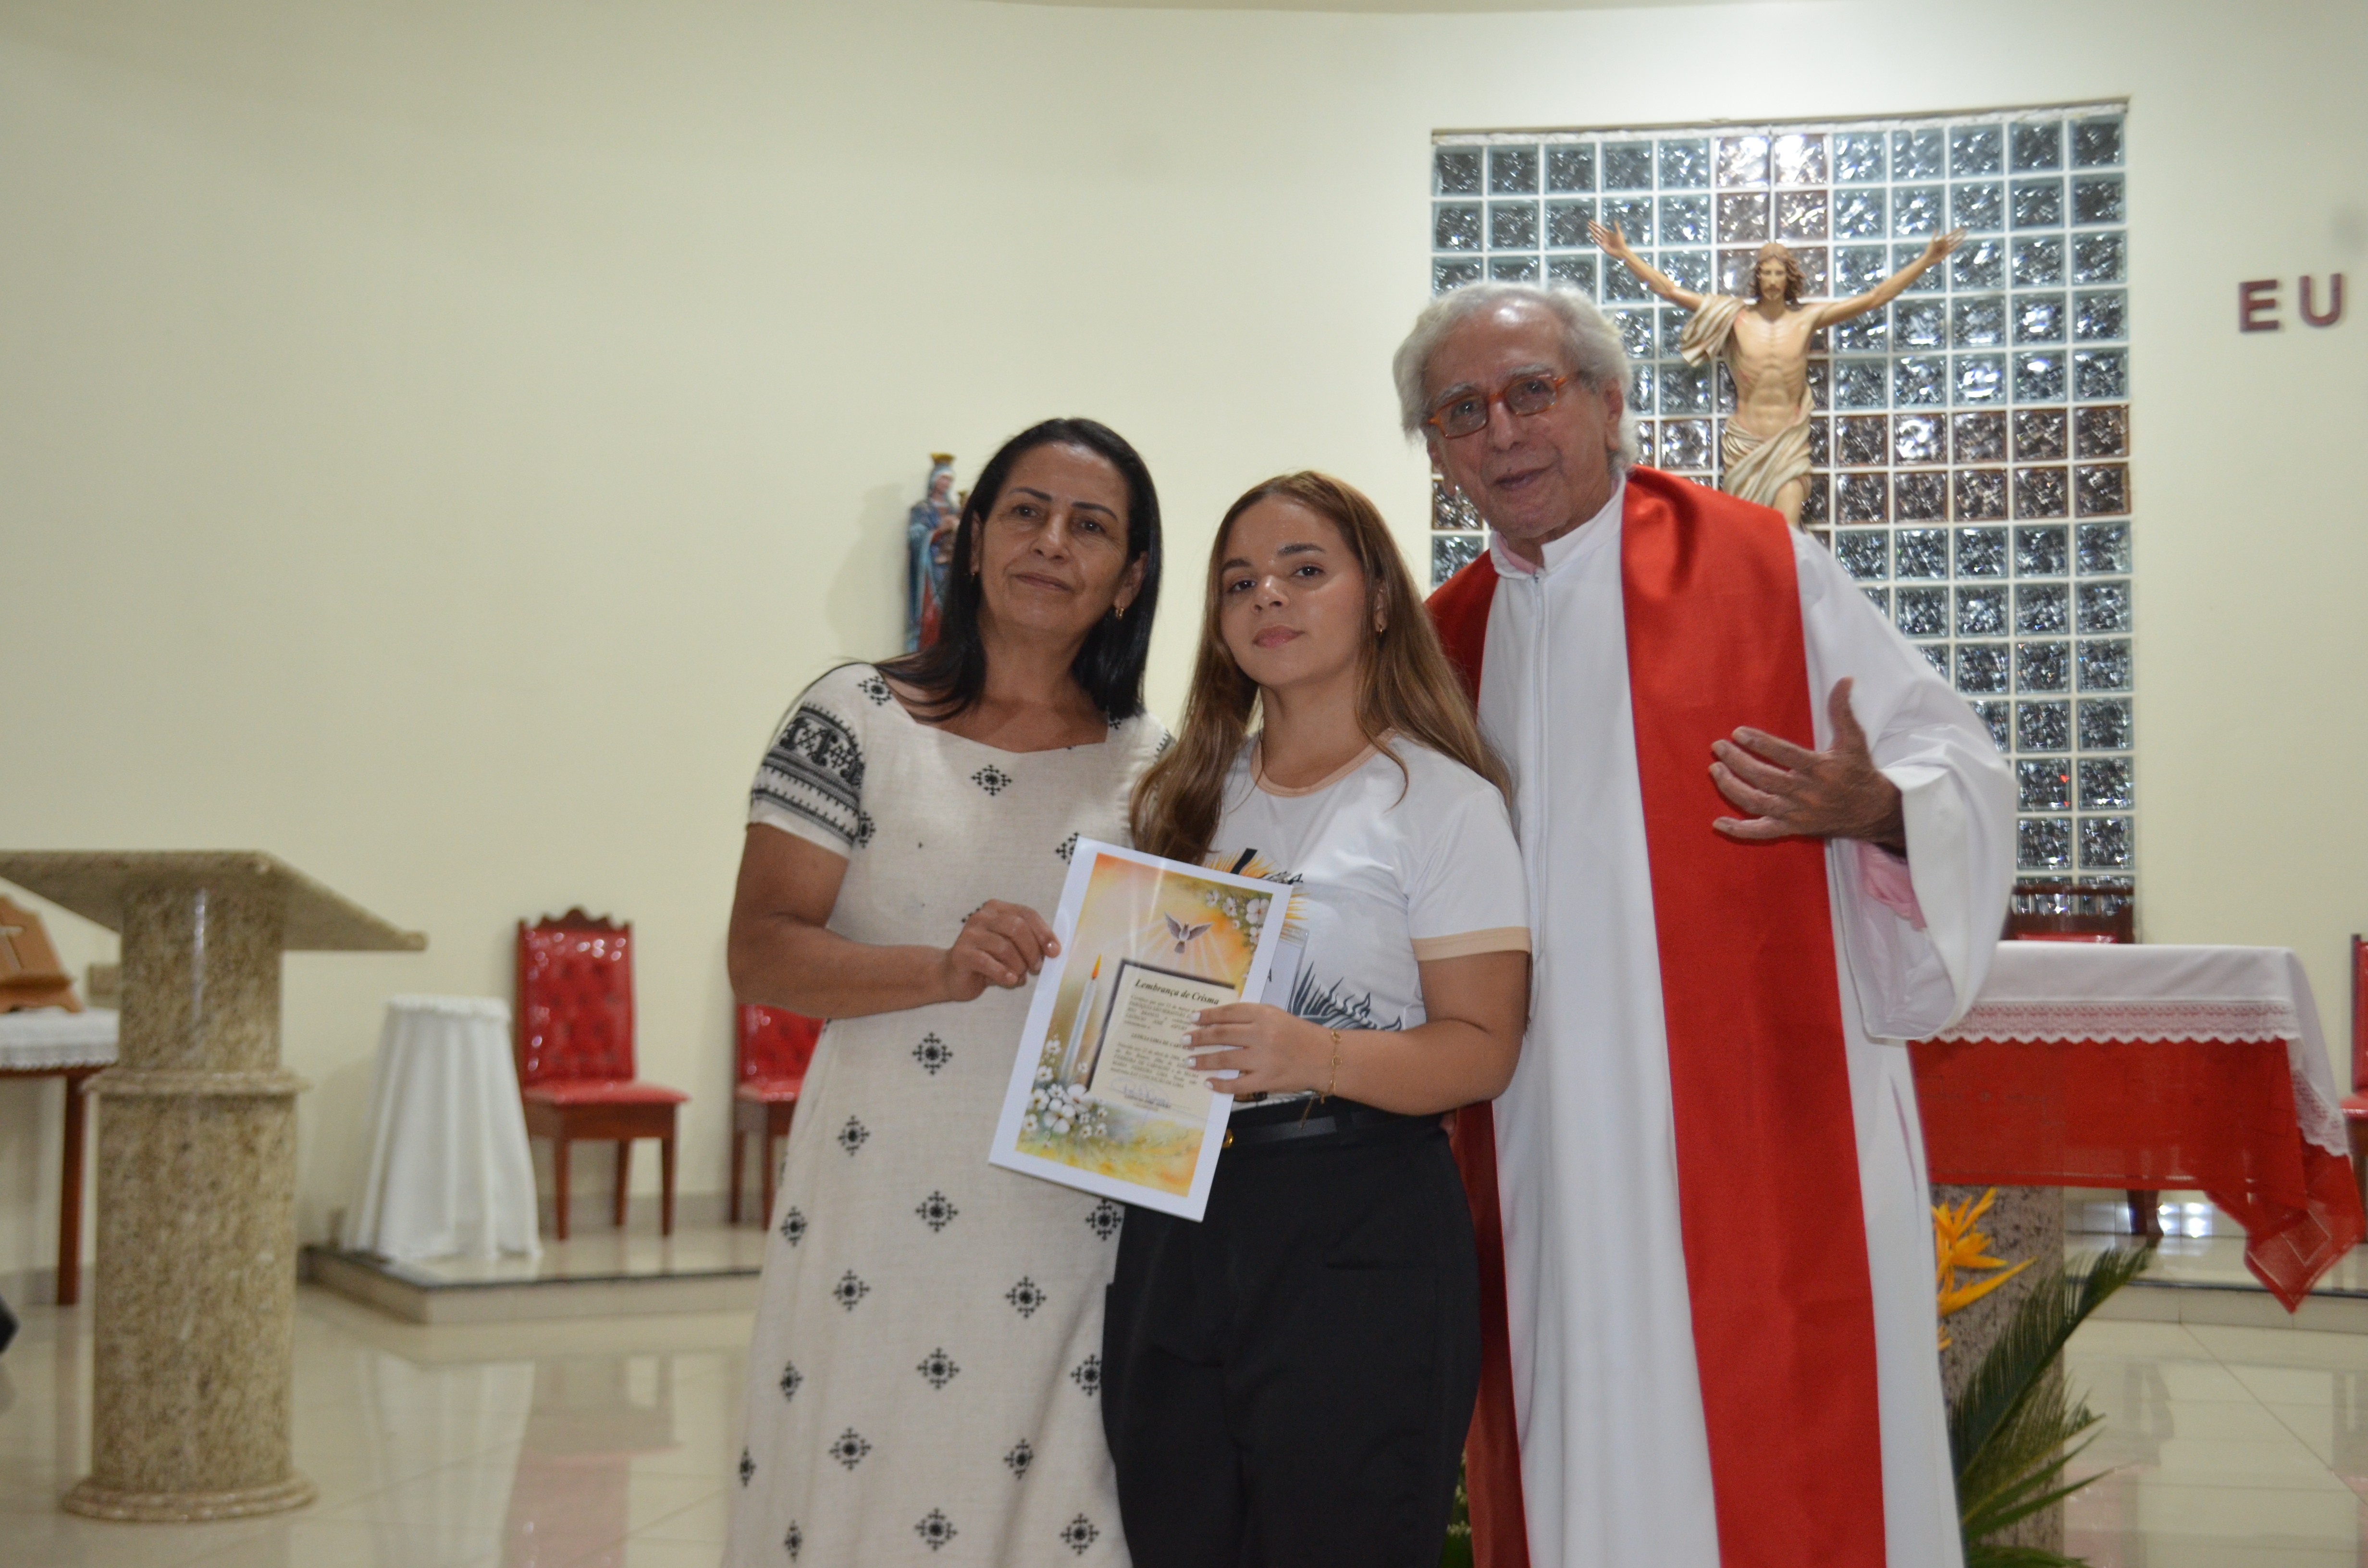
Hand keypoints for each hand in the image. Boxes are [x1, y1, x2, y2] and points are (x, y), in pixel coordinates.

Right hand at [940, 900, 1058, 1000]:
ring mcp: (969, 934)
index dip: (1043, 932)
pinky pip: (987, 962)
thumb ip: (1028, 944)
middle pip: (1016, 928)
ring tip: (1020, 976)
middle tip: (1036, 968)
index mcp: (996, 910)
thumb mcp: (1010, 948)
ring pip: (1004, 946)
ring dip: (1018, 965)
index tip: (1054, 951)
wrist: (952, 974)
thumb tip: (1052, 951)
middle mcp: (982, 917)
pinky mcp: (961, 953)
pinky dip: (1003, 973)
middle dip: (1032, 950)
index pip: (1026, 914)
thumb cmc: (987, 960)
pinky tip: (1010, 980)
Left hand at [1184, 1003, 1333, 1098]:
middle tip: (1183, 1041)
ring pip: (1224, 1058)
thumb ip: (1250, 1018)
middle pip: (1221, 1034)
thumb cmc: (1299, 1035)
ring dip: (1203, 1060)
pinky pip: (1236, 1084)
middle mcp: (1262, 1034)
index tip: (1192, 1019)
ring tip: (1189, 1062)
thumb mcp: (1276, 1017)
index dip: (1207, 1016)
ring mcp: (1263, 1059)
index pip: (1227, 1013)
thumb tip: (1217, 1024)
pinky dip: (1220, 1084)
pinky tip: (1208, 1083)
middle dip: (1198, 1038)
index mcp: (1264, 1014)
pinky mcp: (1266, 1080)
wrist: (1325, 1057)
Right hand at [1587, 220, 1634, 261]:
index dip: (1595, 225)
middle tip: (1588, 224)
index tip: (1591, 222)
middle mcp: (1604, 237)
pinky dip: (1595, 239)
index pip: (1600, 228)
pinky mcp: (1602, 246)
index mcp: (1607, 233)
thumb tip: (1615, 220)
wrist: (1621, 250)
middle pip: (1597, 231)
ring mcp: (1603, 242)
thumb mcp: (1619, 233)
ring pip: (1596, 236)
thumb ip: (1616, 227)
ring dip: (1592, 232)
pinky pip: (1597, 242)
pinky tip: (1592, 236)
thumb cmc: (1621, 242)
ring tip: (1589, 228)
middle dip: (1592, 228)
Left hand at [1708, 677, 1905, 850]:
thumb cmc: (1859, 771)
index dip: (1760, 744)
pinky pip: (1763, 832)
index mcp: (1820, 769)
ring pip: (1758, 803)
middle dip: (1737, 763)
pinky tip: (1718, 823)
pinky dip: (1740, 831)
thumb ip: (1843, 710)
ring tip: (1714, 770)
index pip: (1785, 755)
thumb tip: (1845, 679)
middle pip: (1765, 778)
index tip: (1737, 732)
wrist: (1873, 811)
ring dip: (1732, 788)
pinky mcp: (1793, 828)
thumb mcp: (1855, 740)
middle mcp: (1807, 793)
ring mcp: (1798, 813)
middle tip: (1718, 747)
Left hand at [1922, 226, 1967, 265]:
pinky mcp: (1948, 252)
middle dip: (1959, 234)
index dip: (1955, 231)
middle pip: (1954, 237)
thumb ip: (1935, 235)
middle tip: (1965, 230)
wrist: (1929, 259)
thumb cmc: (1929, 250)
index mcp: (1942, 240)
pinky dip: (1958, 244)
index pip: (1950, 234)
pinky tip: (1962, 241)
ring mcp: (1947, 247)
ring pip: (1955, 242)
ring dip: (1960, 238)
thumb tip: (1936, 229)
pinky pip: (1954, 248)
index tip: (1960, 227)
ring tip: (1965, 235)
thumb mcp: (1932, 242)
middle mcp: (1945, 243)